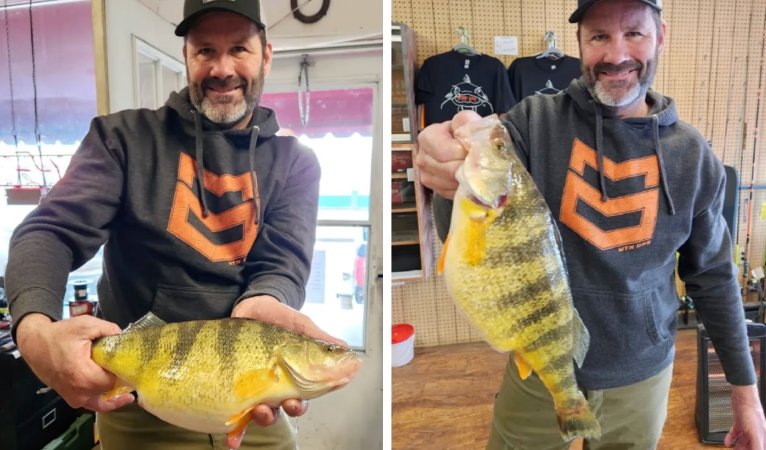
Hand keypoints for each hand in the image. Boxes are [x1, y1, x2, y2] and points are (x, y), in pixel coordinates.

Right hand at [15, 313, 134, 411]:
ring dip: (116, 393)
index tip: (131, 362)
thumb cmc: (60, 335)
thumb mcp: (86, 325)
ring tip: (130, 385)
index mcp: (84, 376)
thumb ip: (109, 329)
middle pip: (110, 389)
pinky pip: (93, 405)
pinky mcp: (71, 399)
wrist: (35, 344)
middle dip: (120, 378)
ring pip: (103, 401)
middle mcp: (80, 392)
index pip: (115, 379)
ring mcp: (75, 398)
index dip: (124, 370)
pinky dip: (105, 401)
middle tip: (129, 367)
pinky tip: (119, 397)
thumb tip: (124, 336)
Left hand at [228, 295, 346, 448]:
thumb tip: (346, 350)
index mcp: (296, 373)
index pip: (305, 395)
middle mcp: (278, 384)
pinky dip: (235, 430)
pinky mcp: (237, 387)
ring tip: (257, 410)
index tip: (297, 401)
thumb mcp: (300, 324)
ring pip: (264, 413)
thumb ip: (319, 338)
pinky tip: (231, 440)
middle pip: (285, 408)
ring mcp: (258, 387)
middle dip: (284, 411)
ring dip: (263, 418)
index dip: (302, 403)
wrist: (250, 305)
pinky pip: (236, 413)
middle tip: (282, 403)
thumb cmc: (278, 316)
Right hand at [415, 110, 481, 198]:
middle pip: (448, 170)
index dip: (463, 153)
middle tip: (480, 163)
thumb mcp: (467, 120)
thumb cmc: (464, 133)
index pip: (445, 152)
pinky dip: (462, 188)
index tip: (475, 150)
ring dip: (466, 179)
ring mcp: (426, 176)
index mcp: (427, 137)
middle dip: (467, 167)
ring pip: (450, 183)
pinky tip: (468, 178)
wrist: (464, 146)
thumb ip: (466, 121)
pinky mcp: (434, 189)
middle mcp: (422, 158)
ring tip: (475, 169)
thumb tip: (470, 133)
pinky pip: (450, 193)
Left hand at [725, 384, 765, 448]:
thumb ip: (757, 446)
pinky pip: (735, 433)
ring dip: (738, 446)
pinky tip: (727, 442)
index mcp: (762, 436)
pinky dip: (730, 438)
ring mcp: (748, 427)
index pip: (759, 448)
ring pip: (743, 440)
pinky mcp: (740, 422)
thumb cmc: (751, 413)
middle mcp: (756, 432)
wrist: (743, 398)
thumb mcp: (755, 434)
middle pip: (751, 445)